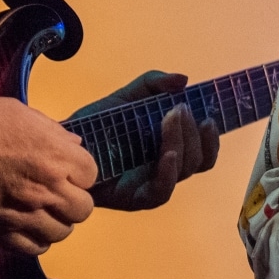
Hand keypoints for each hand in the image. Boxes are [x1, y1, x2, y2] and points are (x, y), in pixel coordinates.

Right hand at [0, 94, 96, 256]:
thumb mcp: (21, 113)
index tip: (66, 168)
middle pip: (83, 208)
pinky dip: (37, 239)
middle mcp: (44, 188)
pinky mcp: (0, 232)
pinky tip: (27, 224)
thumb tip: (72, 146)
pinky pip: (35, 248)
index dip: (79, 170)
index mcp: (54, 155)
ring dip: (57, 220)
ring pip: (63, 232)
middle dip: (74, 197)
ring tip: (42, 208)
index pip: (91, 174)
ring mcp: (23, 214)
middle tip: (58, 189)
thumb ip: (53, 132)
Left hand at [69, 71, 219, 211]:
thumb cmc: (99, 124)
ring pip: (183, 172)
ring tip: (171, 119)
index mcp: (169, 148)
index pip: (203, 151)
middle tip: (180, 109)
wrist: (66, 143)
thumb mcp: (128, 96)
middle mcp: (165, 169)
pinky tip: (167, 154)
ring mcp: (151, 185)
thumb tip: (183, 80)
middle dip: (194, 133)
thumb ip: (154, 84)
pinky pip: (161, 192)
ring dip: (183, 144)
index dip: (212, 138)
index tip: (210, 116)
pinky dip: (169, 173)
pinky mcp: (134, 198)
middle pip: (198, 160)